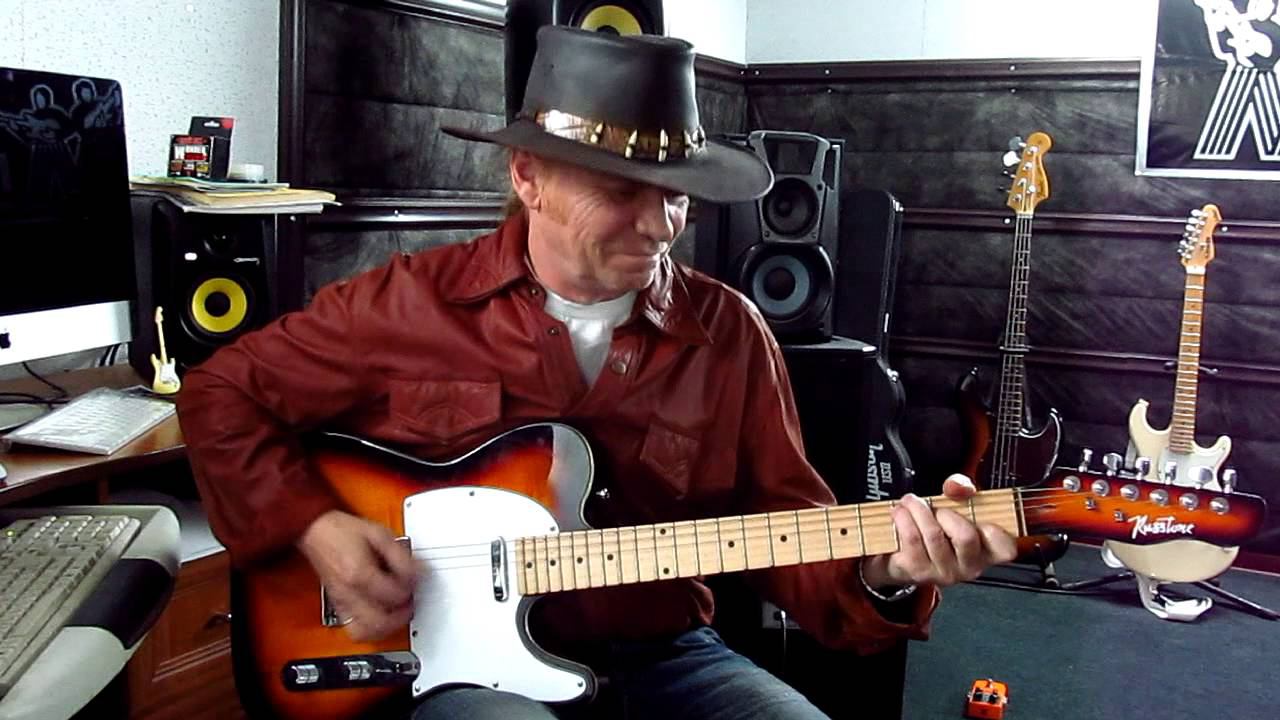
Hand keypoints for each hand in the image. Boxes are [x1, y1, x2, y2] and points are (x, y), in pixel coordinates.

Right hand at [296, 509, 418, 641]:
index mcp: (359, 574)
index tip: (414, 579)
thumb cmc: (344, 532)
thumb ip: (401, 557)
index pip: (394, 595)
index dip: (411, 588)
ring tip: (397, 612)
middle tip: (410, 601)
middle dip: (402, 615)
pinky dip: (371, 629)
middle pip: (381, 623)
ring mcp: (341, 603)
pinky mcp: (339, 607)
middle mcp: (348, 593)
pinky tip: (381, 616)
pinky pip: (355, 630)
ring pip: (366, 633)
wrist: (317, 532)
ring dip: (387, 627)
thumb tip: (417, 574)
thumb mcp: (379, 534)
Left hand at [861, 475, 1017, 589]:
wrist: (900, 554)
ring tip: (911, 502)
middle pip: (966, 537)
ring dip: (918, 510)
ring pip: (934, 535)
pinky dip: (903, 519)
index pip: (1006, 549)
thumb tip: (957, 485)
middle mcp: (969, 566)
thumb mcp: (954, 506)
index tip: (978, 516)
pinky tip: (900, 513)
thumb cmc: (937, 528)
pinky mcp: (918, 572)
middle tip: (933, 506)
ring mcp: (944, 572)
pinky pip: (912, 539)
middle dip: (945, 513)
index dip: (996, 532)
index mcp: (987, 551)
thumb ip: (961, 490)